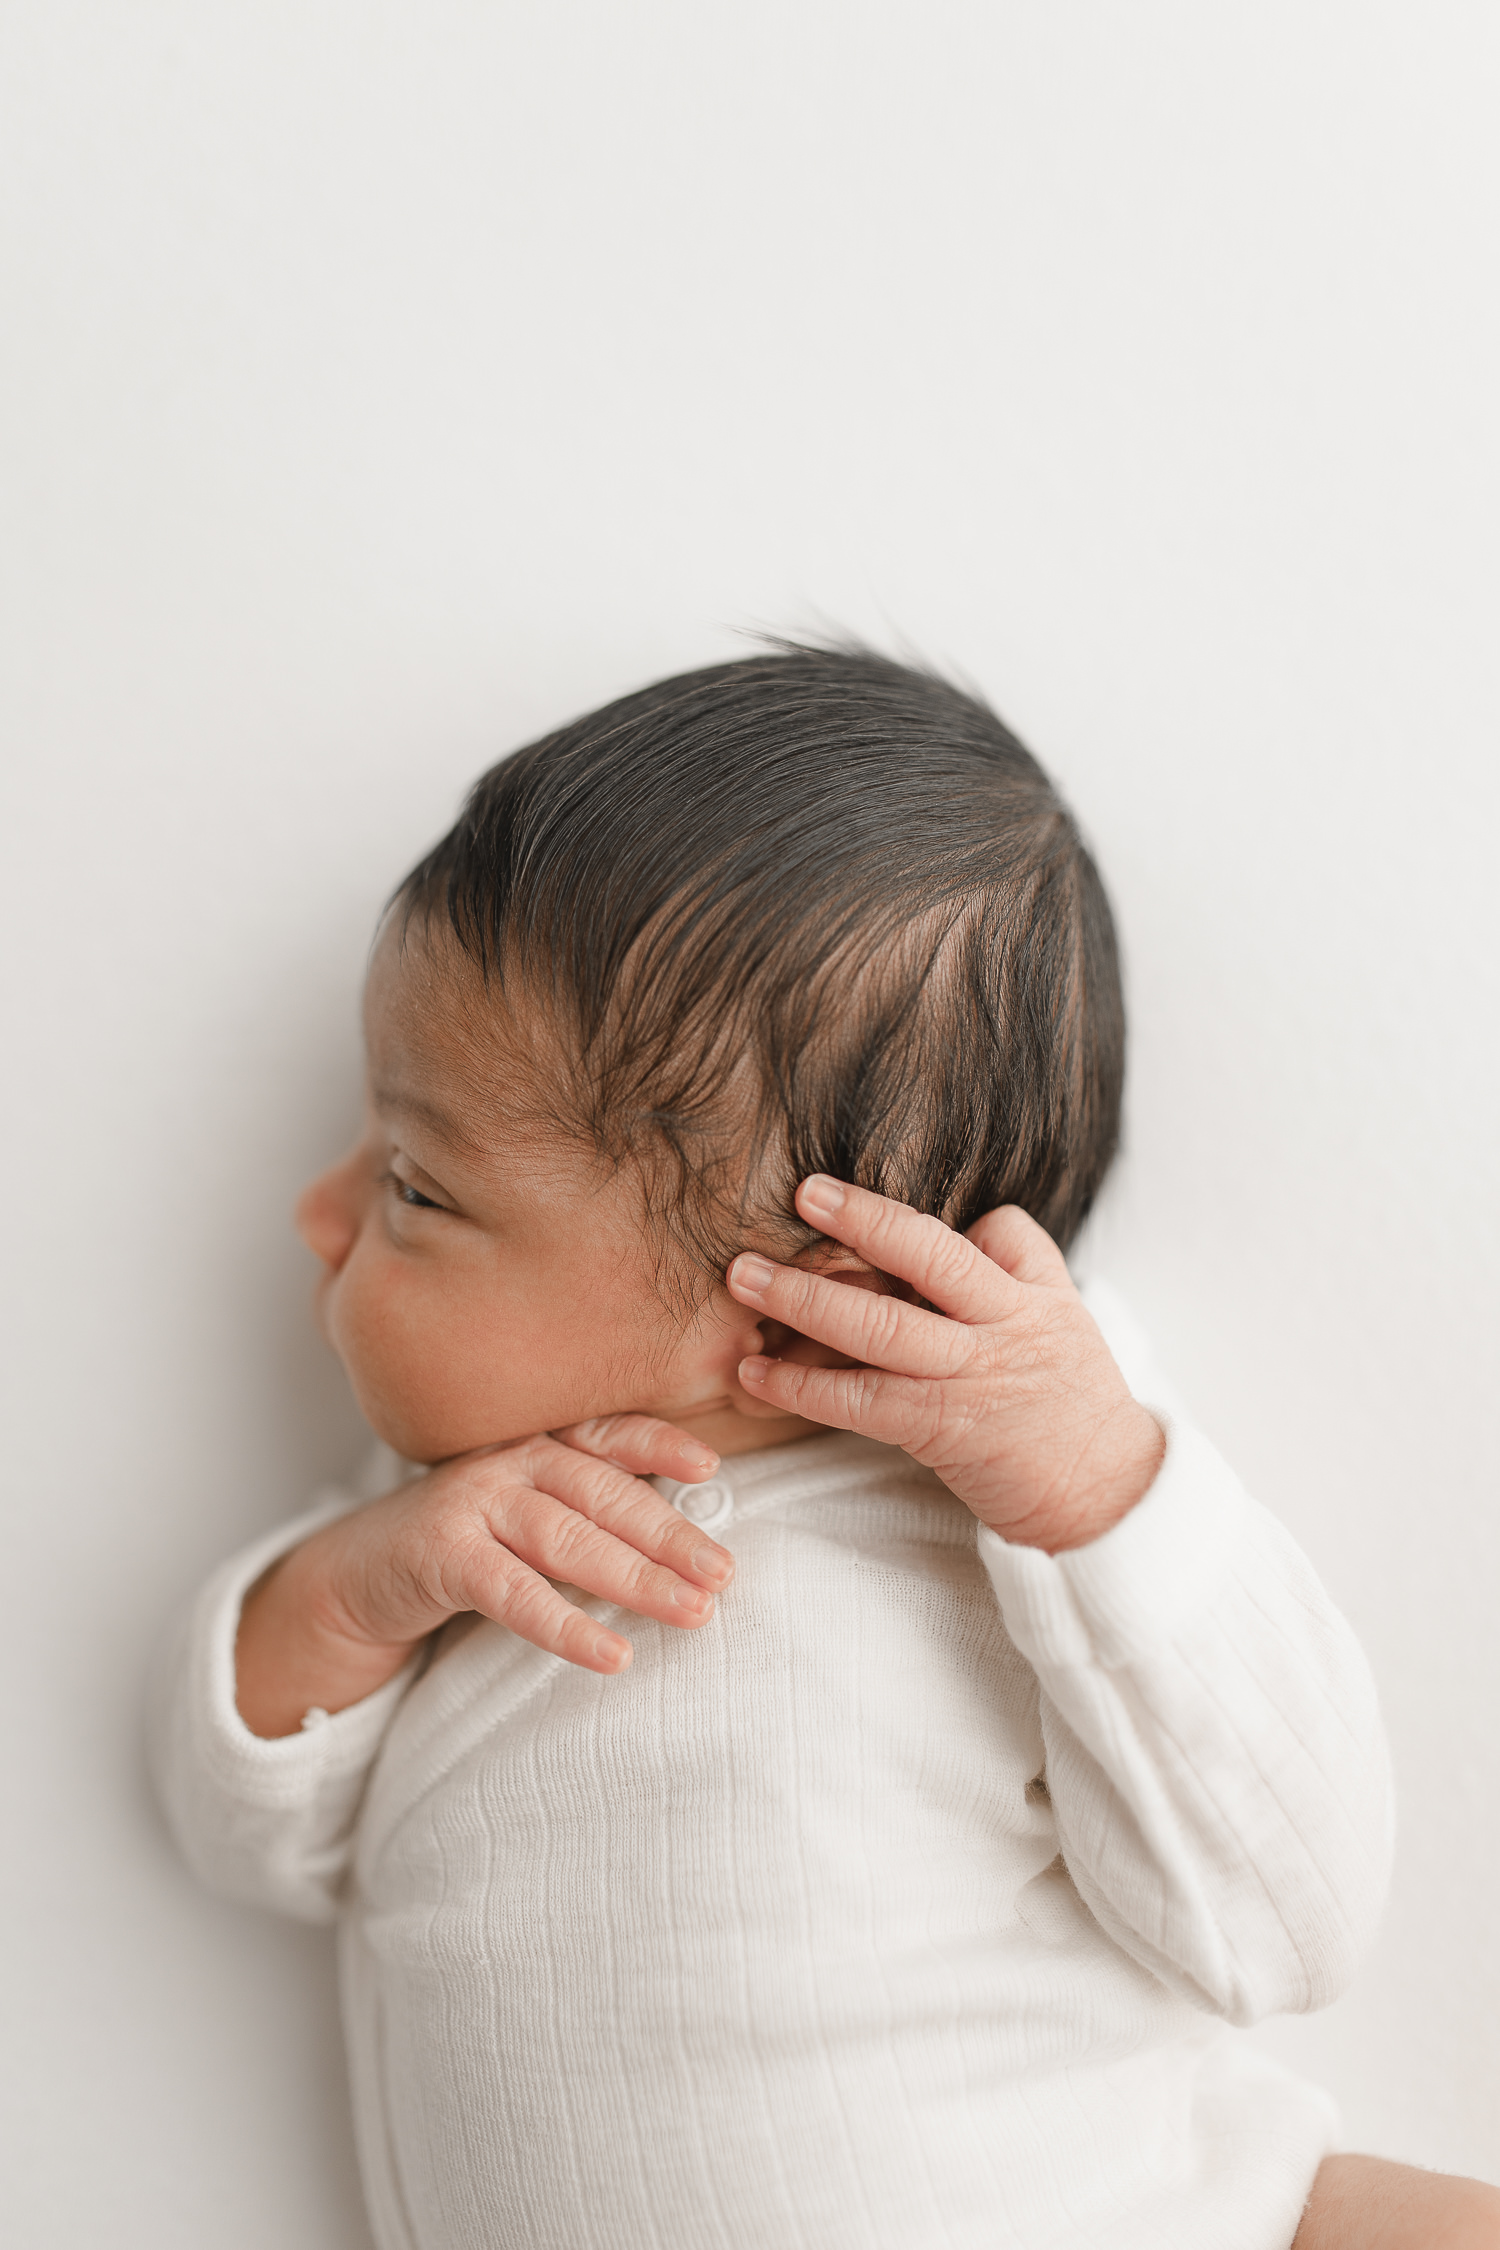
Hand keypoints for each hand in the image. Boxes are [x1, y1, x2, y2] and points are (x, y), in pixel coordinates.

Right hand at [235, 1417, 730, 1735]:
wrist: (358, 1572)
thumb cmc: (466, 1542)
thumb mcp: (528, 1510)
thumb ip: (589, 1508)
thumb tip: (689, 1543)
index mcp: (539, 1442)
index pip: (607, 1435)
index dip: (658, 1445)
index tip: (710, 1467)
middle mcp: (509, 1460)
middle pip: (602, 1494)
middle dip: (669, 1534)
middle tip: (725, 1573)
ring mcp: (472, 1502)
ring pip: (568, 1540)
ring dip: (636, 1578)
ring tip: (691, 1612)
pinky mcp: (442, 1555)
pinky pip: (514, 1595)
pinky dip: (567, 1626)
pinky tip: (612, 1655)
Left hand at [726, 1177, 1163, 1552]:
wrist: (1105, 1498)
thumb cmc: (1072, 1408)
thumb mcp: (1065, 1321)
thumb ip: (1018, 1269)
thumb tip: (968, 1223)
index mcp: (1034, 1297)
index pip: (996, 1230)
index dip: (937, 1216)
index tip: (849, 1196)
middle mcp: (1003, 1326)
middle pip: (927, 1257)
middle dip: (861, 1221)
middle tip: (801, 1193)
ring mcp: (970, 1377)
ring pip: (881, 1325)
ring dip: (804, 1300)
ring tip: (744, 1278)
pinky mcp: (940, 1429)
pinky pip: (861, 1400)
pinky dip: (802, 1386)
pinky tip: (756, 1375)